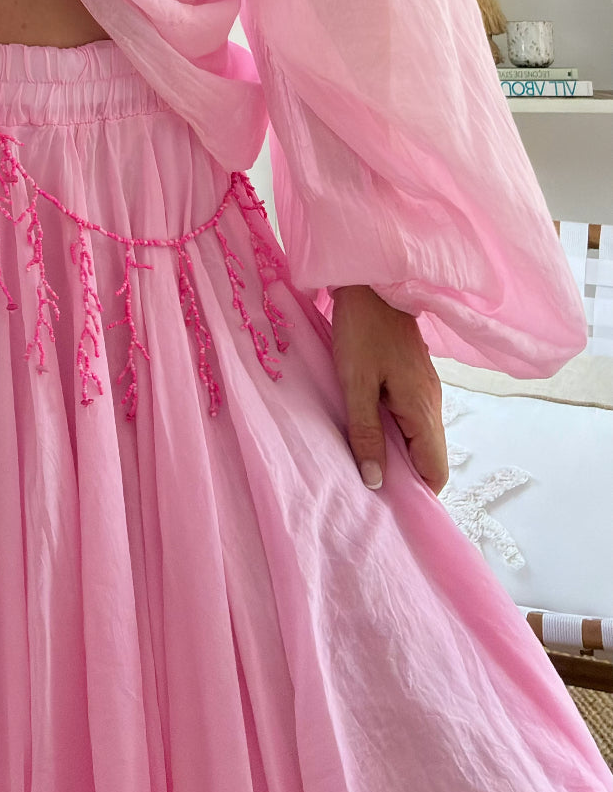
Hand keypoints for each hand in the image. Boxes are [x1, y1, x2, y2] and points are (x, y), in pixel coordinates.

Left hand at [330, 285, 447, 494]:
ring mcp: (425, 390)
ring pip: (417, 438)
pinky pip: (409, 418)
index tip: (389, 508)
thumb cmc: (361, 331)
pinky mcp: (412, 378)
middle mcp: (432, 404)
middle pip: (428, 458)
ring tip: (363, 465)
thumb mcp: (355, 384)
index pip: (435, 472)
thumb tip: (376, 482)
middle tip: (368, 491)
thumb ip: (365, 432)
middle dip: (403, 478)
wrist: (371, 283)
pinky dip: (392, 432)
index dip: (417, 494)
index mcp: (423, 410)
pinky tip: (365, 432)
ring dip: (395, 454)